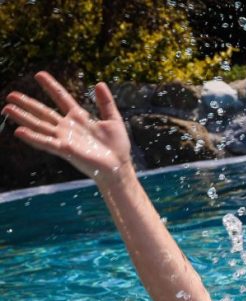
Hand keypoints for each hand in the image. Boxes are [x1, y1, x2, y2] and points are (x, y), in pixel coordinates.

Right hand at [2, 71, 131, 182]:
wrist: (119, 166)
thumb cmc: (117, 146)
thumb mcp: (113, 119)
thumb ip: (106, 102)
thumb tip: (99, 83)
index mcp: (80, 117)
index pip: (62, 98)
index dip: (51, 86)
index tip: (39, 74)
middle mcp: (68, 127)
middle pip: (44, 112)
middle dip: (28, 103)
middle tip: (10, 94)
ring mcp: (65, 138)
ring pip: (40, 125)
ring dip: (23, 117)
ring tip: (7, 108)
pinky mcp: (66, 150)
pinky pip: (46, 143)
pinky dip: (33, 137)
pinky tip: (19, 131)